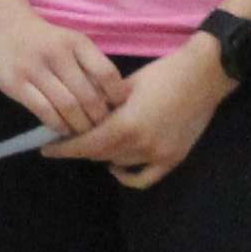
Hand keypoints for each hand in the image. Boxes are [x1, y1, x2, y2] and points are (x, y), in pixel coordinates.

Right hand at [0, 10, 127, 142]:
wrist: (3, 25)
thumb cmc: (46, 40)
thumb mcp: (71, 42)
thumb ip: (90, 65)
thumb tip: (112, 99)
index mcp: (77, 42)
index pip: (106, 73)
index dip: (116, 96)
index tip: (118, 109)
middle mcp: (57, 53)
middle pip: (88, 95)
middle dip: (98, 117)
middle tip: (101, 128)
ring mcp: (35, 68)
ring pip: (67, 106)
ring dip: (79, 124)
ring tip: (84, 132)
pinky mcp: (16, 83)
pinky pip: (44, 110)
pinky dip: (58, 124)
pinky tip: (63, 128)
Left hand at [63, 37, 232, 190]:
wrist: (204, 74)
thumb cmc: (163, 73)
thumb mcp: (125, 85)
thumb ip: (103, 106)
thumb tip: (81, 118)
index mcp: (126, 124)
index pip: (85, 144)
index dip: (63, 149)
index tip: (46, 149)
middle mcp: (141, 145)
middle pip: (99, 155)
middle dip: (81, 147)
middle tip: (70, 138)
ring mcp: (158, 155)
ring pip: (118, 163)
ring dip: (103, 154)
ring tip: (96, 140)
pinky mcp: (173, 159)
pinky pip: (144, 178)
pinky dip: (127, 176)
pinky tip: (116, 166)